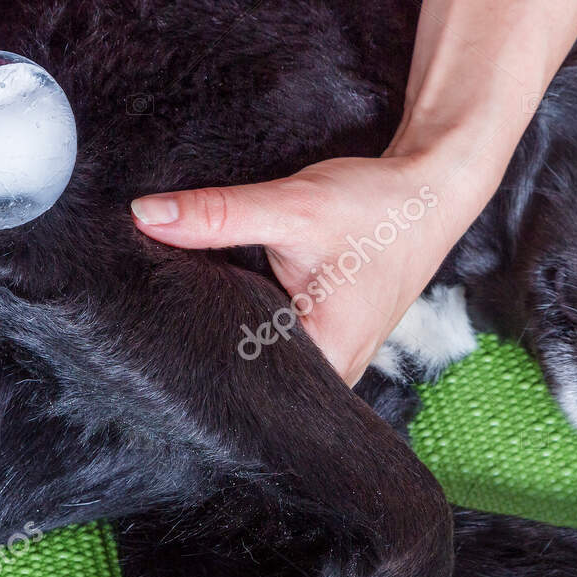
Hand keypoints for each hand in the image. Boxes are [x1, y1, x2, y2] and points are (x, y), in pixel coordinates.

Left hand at [130, 149, 493, 385]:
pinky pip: (279, 344)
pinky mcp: (331, 337)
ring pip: (263, 360)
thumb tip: (144, 216)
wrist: (431, 190)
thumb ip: (219, 215)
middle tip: (156, 317)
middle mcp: (334, 373)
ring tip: (184, 310)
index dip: (193, 361)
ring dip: (231, 334)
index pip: (242, 386)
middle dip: (207, 346)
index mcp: (328, 361)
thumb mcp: (293, 207)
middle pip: (249, 377)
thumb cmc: (376, 207)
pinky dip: (251, 322)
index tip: (152, 338)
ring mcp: (335, 359)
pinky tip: (224, 301)